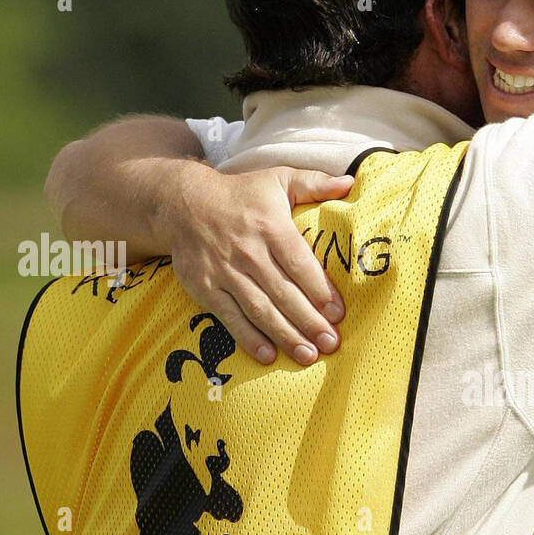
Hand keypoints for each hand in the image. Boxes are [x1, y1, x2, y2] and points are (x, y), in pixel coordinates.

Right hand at [157, 163, 353, 364]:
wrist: (182, 203)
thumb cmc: (241, 193)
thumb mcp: (277, 178)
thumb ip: (315, 182)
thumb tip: (350, 182)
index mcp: (270, 226)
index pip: (299, 263)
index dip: (319, 290)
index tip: (338, 313)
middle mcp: (248, 251)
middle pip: (283, 292)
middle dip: (309, 321)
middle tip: (331, 344)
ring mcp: (225, 272)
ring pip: (260, 309)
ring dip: (285, 335)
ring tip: (308, 355)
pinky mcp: (206, 287)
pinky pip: (230, 317)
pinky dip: (248, 338)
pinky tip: (268, 355)